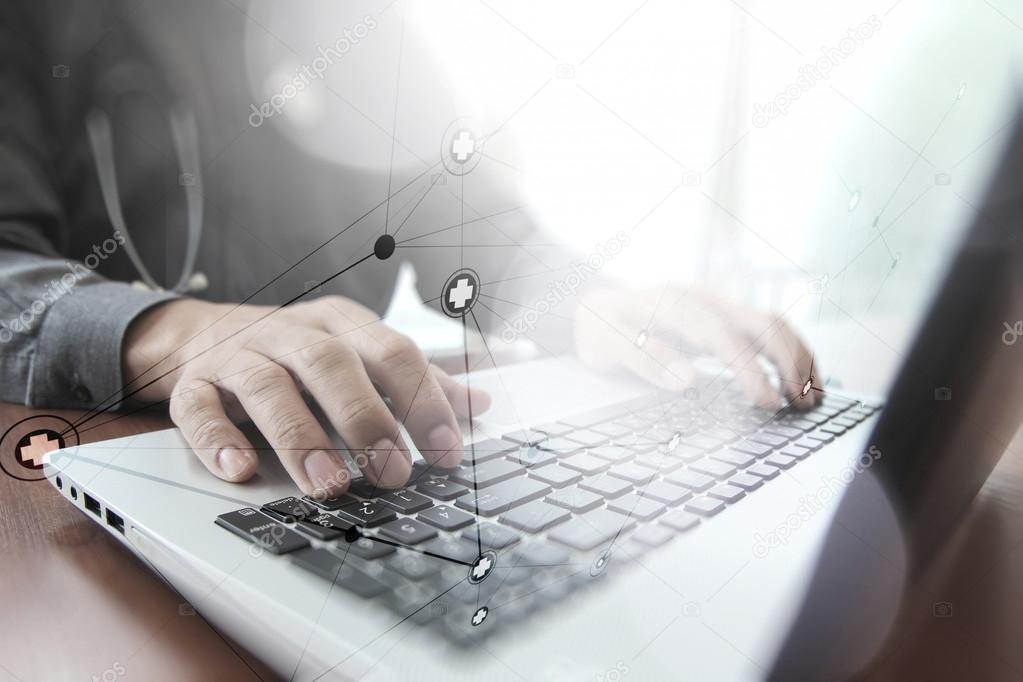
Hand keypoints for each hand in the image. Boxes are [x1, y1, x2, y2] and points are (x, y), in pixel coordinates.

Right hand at [123, 297, 489, 496]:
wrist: (205, 332)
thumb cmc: (299, 353)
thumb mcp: (360, 354)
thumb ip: (415, 381)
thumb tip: (478, 405)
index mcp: (340, 322)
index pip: (392, 352)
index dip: (422, 400)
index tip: (448, 450)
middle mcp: (290, 332)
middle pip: (331, 364)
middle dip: (366, 419)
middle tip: (394, 473)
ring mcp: (238, 355)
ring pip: (267, 387)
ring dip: (299, 437)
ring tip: (328, 484)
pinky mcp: (193, 383)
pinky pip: (198, 408)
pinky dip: (217, 439)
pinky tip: (239, 470)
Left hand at [575, 286, 819, 408]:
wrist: (597, 304)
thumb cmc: (602, 328)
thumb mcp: (606, 344)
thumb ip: (644, 358)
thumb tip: (687, 380)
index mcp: (673, 303)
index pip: (721, 335)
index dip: (748, 369)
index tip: (767, 402)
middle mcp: (703, 297)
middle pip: (759, 322)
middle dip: (787, 363)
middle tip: (800, 406)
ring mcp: (718, 302)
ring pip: (772, 322)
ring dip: (798, 357)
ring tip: (812, 397)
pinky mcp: (727, 313)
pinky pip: (769, 327)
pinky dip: (792, 351)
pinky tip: (804, 378)